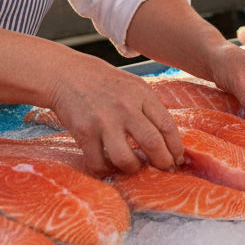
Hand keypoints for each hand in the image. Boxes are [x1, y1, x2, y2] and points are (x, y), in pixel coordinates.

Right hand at [43, 52, 183, 175]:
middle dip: (163, 163)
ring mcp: (104, 121)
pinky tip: (109, 166)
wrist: (67, 74)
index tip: (177, 158)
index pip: (167, 125)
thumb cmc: (104, 82)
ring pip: (126, 159)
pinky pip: (98, 162)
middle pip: (153, 143)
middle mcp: (125, 107)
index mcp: (142, 94)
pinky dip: (106, 170)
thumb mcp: (133, 86)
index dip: (176, 147)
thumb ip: (149, 108)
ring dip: (133, 169)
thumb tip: (167, 139)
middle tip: (164, 170)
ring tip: (134, 167)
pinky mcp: (84, 132)